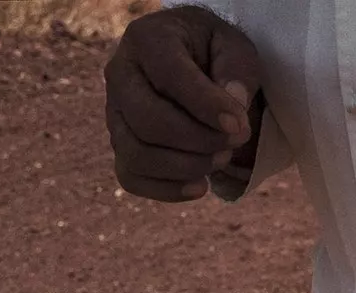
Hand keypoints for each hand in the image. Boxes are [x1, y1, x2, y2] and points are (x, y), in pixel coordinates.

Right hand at [104, 6, 261, 201]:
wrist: (194, 65)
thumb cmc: (214, 55)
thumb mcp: (234, 48)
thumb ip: (237, 70)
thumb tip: (233, 105)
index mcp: (146, 38)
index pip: (169, 76)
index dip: (206, 107)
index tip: (240, 126)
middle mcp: (120, 74)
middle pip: (148, 122)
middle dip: (199, 141)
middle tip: (234, 143)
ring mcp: (115, 112)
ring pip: (136, 154)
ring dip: (187, 167)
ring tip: (221, 158)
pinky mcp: (121, 144)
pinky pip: (131, 178)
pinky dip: (169, 190)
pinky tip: (202, 186)